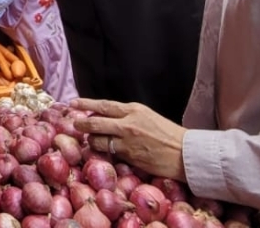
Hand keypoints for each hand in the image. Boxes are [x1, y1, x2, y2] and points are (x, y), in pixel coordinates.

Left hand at [71, 98, 187, 181]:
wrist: (186, 153)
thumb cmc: (169, 135)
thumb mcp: (148, 117)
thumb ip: (129, 117)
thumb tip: (109, 119)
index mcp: (134, 109)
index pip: (105, 105)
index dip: (87, 104)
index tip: (74, 103)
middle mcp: (128, 123)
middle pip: (96, 122)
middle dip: (82, 123)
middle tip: (74, 124)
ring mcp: (127, 141)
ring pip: (99, 140)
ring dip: (92, 141)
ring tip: (89, 141)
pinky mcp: (129, 156)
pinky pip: (110, 153)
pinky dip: (104, 152)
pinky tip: (102, 152)